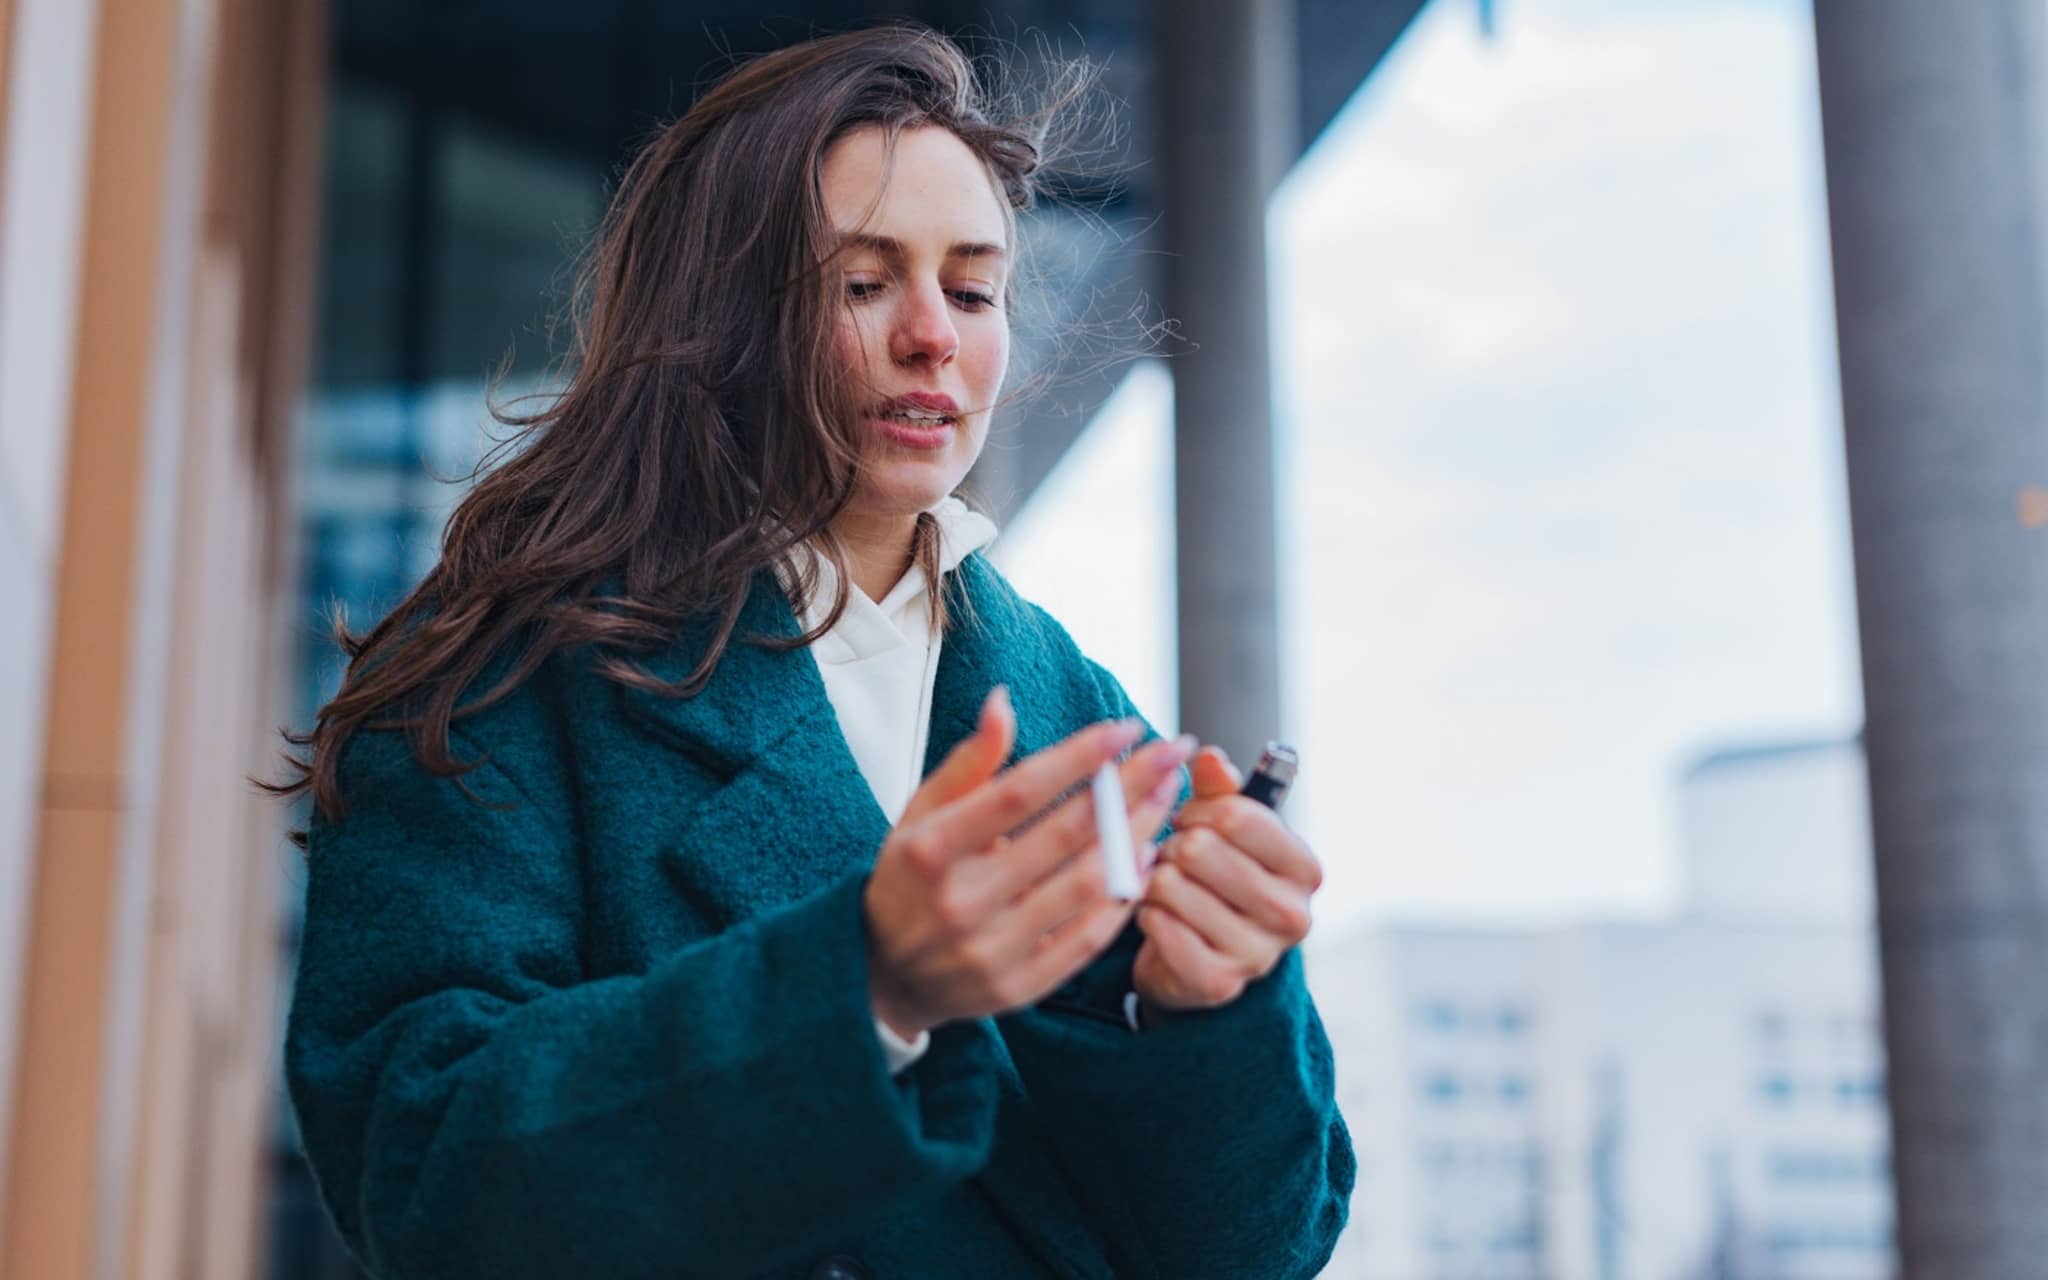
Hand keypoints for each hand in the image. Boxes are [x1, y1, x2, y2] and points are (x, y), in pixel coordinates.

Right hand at [863, 686, 1196, 1038]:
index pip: (1020, 792)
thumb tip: (1002, 700)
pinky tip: (1147, 858)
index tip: (1126, 727)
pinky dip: (1125, 894)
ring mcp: (992, 950)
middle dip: (1131, 786)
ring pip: (1089, 883)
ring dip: (1139, 835)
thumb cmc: (910, 878)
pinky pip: (1090, 937)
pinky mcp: (1018, 988)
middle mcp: (961, 901)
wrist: (885, 976)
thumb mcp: (920, 815)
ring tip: (1165, 799)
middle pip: (1067, 833)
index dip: (1079, 757)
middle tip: (1172, 754)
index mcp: (931, 849)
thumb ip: (969, 762)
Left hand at [1133, 746, 1322, 1016]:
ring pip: (1172, 886)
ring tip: (1164, 887)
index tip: (1189, 821)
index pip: (1238, 815)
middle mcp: (1293, 915)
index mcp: (1304, 868)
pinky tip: (1157, 916)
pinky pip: (1159, 927)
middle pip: (1200, 850)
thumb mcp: (1223, 828)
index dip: (1198, 810)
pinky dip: (1147, 914)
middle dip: (1172, 845)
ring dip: (1153, 880)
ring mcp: (1258, 955)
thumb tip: (1209, 758)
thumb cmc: (1215, 878)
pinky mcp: (1218, 983)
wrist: (1197, 956)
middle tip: (1173, 858)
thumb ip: (1219, 791)